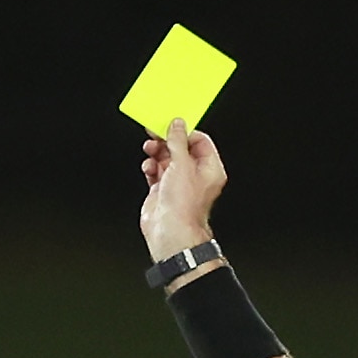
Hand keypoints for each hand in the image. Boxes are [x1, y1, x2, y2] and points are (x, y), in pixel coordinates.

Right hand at [138, 121, 226, 261]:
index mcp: (209, 169)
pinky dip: (150, 167)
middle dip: (167, 141)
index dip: (185, 132)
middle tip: (155, 134)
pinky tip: (148, 166)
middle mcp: (195, 176)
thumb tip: (177, 125)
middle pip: (181, 149)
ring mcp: (178, 184)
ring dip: (156, 152)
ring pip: (166, 159)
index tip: (171, 125)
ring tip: (150, 149)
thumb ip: (178, 141)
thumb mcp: (182, 164)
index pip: (200, 141)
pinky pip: (156, 172)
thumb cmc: (183, 206)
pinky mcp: (163, 191)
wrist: (169, 232)